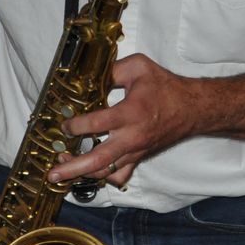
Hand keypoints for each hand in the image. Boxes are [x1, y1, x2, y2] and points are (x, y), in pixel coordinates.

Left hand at [49, 54, 200, 188]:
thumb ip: (112, 71)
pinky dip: (103, 177)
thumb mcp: (139, 67)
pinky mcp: (139, 158)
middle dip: (72, 168)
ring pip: (106, 171)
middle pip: (98, 160)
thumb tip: (88, 76)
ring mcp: (135, 151)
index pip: (97, 123)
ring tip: (63, 169)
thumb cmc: (166, 87)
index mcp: (131, 112)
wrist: (192, 108)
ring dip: (82, 173)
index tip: (65, 125)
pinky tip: (90, 171)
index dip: (76, 126)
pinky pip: (120, 176)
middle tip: (52, 172)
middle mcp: (132, 137)